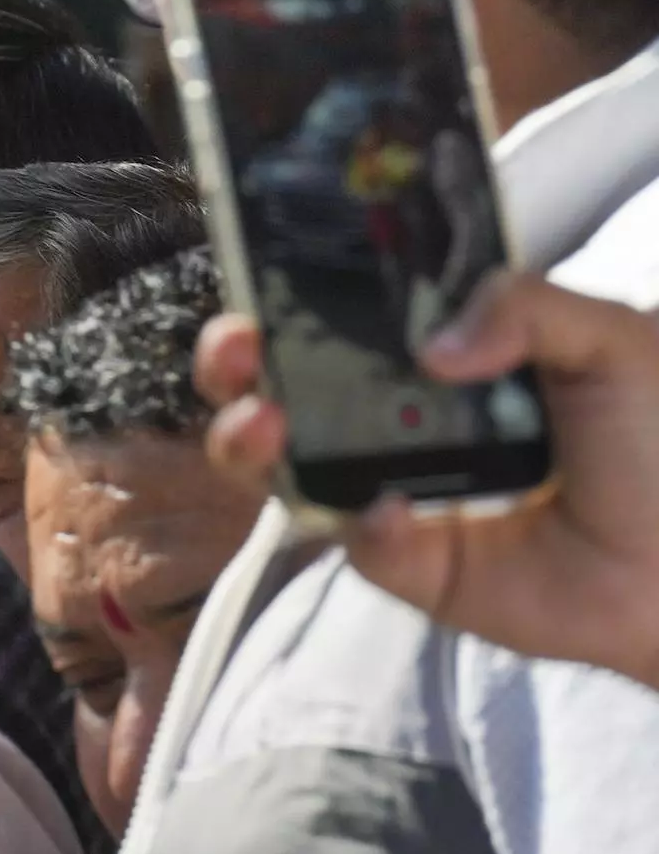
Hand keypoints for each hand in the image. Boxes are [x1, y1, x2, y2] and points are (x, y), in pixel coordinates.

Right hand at [197, 274, 658, 687]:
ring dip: (252, 444)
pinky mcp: (409, 563)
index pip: (349, 316)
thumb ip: (529, 306)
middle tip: (240, 354)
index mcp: (448, 353)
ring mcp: (396, 489)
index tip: (260, 290)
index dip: (290, 299)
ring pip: (288, 468)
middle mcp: (405, 419)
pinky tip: (394, 512)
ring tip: (264, 427)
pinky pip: (358, 542)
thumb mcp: (615, 339)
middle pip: (287, 388)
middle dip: (238, 368)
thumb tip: (433, 346)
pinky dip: (363, 525)